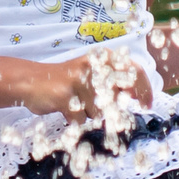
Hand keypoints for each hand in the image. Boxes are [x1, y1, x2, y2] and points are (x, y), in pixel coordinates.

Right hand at [19, 47, 156, 117]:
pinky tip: (65, 110)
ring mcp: (79, 81)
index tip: (147, 104)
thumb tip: (136, 98)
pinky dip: (75, 120)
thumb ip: (112, 82)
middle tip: (108, 112)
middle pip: (119, 95)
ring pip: (100, 112)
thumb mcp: (90, 74)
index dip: (144, 89)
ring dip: (90, 114)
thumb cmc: (66, 81)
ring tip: (76, 104)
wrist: (31, 81)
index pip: (133, 70)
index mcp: (100, 57)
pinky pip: (81, 119)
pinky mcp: (66, 97)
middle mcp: (92, 66)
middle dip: (116, 109)